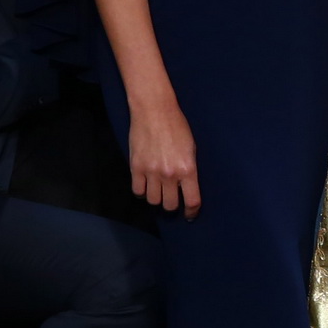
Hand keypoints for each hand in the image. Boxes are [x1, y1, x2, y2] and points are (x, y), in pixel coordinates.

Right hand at [127, 96, 201, 217]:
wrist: (154, 112)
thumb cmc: (177, 127)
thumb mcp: (191, 149)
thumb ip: (189, 170)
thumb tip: (187, 187)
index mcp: (188, 169)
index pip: (191, 201)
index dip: (192, 212)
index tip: (190, 215)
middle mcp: (169, 174)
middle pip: (170, 205)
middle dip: (173, 205)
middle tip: (173, 200)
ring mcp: (151, 172)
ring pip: (153, 200)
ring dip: (157, 198)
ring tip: (159, 191)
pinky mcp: (135, 167)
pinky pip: (137, 191)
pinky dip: (142, 191)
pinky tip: (146, 185)